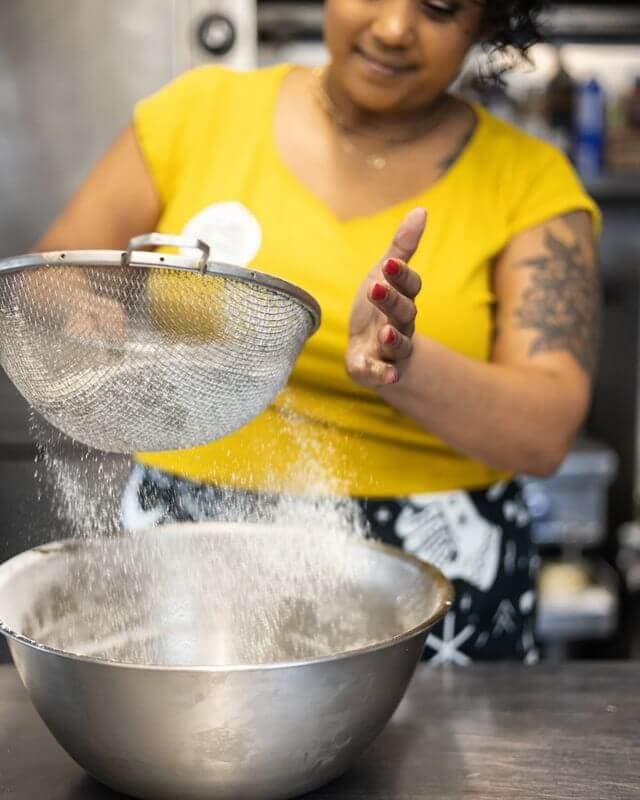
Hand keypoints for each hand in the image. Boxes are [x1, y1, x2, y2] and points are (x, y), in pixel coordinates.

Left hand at [346, 207, 425, 388]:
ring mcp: (389, 349)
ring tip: (386, 332)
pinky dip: (381, 375)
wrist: (369, 349)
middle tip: (375, 287)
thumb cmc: (377, 307)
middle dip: (391, 301)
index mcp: (403, 299)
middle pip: (403, 313)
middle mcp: (401, 325)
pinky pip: (379, 373)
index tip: (389, 262)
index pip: (409, 286)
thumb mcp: (383, 275)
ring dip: (394, 339)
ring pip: (398, 345)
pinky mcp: (372, 368)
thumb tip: (422, 210)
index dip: (401, 275)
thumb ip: (401, 248)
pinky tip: (385, 378)